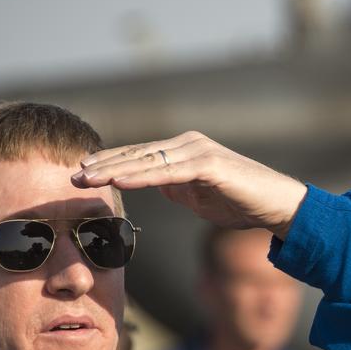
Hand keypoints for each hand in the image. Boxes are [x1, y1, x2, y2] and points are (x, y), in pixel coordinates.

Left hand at [72, 132, 307, 238]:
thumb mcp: (200, 196)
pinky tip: (119, 181)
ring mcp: (198, 151)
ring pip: (147, 161)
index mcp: (185, 150)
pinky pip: (167, 172)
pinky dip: (141, 177)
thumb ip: (177, 188)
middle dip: (104, 165)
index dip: (110, 163)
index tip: (82, 172)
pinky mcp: (209, 165)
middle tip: (72, 175)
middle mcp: (189, 144)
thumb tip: (157, 187)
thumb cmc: (243, 202)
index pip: (139, 156)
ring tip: (87, 178)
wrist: (278, 205)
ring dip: (114, 170)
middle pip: (137, 154)